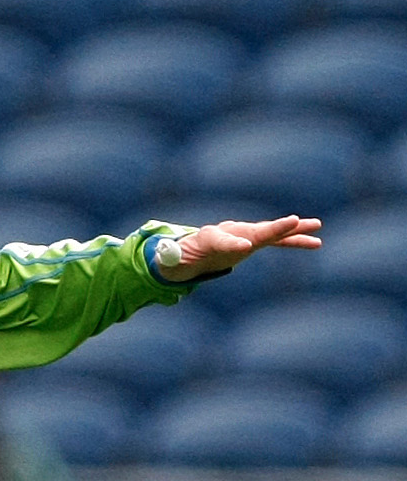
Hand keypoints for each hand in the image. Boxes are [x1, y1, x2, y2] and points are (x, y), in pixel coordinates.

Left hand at [153, 215, 320, 281]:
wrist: (190, 252)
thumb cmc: (180, 256)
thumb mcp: (172, 259)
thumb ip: (170, 256)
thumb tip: (164, 255)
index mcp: (210, 237)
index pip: (222, 239)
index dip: (232, 243)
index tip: (244, 247)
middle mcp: (231, 231)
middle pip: (254, 229)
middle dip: (273, 228)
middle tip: (294, 221)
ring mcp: (246, 235)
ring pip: (272, 233)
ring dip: (293, 230)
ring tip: (315, 226)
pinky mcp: (255, 242)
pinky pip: (278, 241)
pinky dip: (295, 240)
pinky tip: (316, 242)